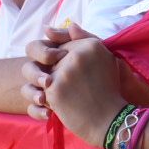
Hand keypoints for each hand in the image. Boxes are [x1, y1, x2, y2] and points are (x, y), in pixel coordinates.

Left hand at [23, 24, 123, 145]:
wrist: (110, 120)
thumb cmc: (109, 90)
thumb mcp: (104, 59)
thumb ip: (81, 39)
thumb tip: (48, 29)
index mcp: (91, 45)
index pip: (61, 43)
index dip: (61, 60)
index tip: (72, 73)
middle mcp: (77, 54)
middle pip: (50, 58)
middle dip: (54, 73)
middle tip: (73, 87)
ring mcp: (64, 71)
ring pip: (42, 74)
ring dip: (50, 87)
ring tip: (66, 97)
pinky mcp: (54, 89)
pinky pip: (38, 90)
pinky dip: (46, 102)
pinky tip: (60, 107)